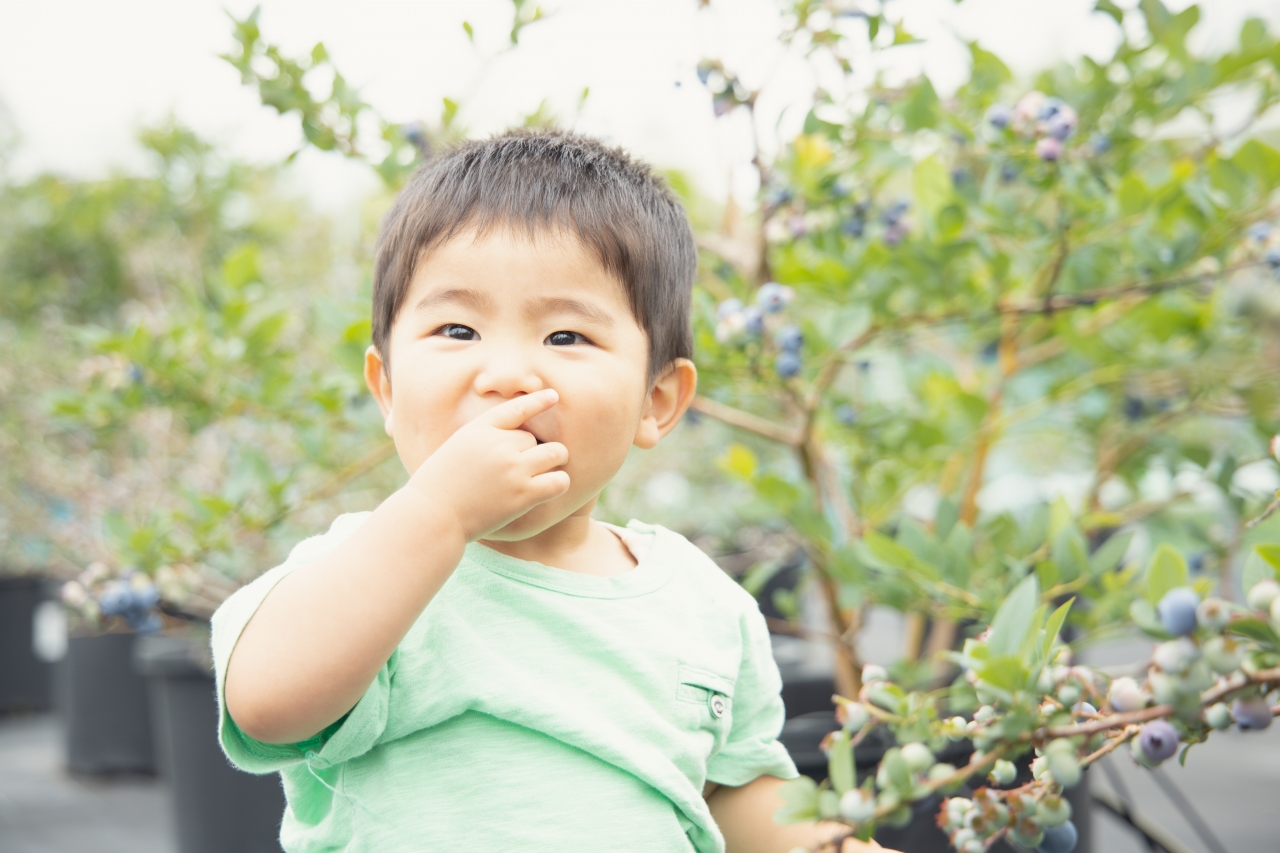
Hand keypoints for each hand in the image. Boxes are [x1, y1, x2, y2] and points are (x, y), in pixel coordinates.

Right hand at [405, 389, 569, 541]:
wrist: (433, 515)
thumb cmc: (438, 487)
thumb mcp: (455, 448)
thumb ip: (483, 439)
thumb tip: (513, 440)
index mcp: (479, 429)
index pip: (516, 409)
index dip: (537, 401)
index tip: (553, 395)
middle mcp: (499, 444)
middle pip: (534, 438)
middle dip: (531, 450)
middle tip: (521, 468)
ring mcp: (513, 468)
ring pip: (555, 453)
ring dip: (555, 462)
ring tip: (548, 472)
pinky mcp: (523, 494)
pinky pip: (559, 481)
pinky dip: (559, 482)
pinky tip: (549, 488)